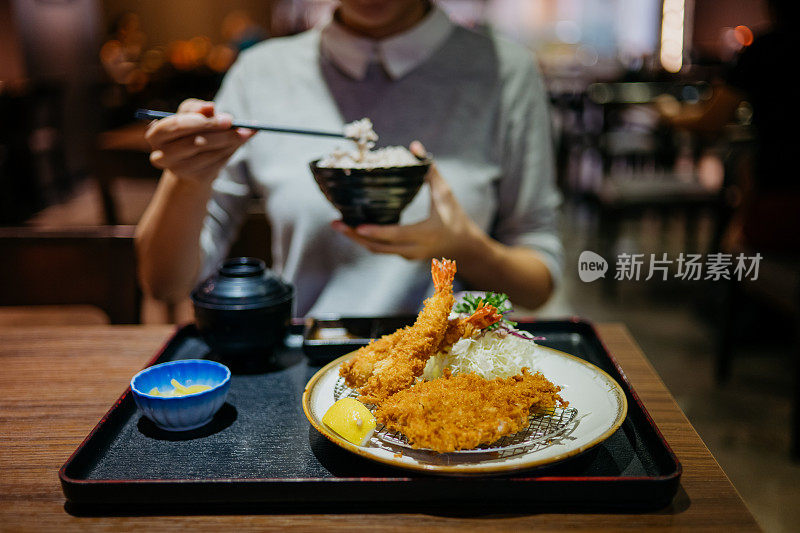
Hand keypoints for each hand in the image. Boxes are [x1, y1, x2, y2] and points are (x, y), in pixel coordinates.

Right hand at [144, 98, 254, 185]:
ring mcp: (178, 170)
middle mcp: (162, 155)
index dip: (203, 122)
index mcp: (156, 135)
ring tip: (244, 133)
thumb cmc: (189, 128)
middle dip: (220, 134)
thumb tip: (210, 107)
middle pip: (194, 143)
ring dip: (230, 143)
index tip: (227, 118)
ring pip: (209, 154)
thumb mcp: (190, 113)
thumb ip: (197, 107)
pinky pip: (217, 164)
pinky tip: (238, 143)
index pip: (177, 126)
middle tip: (240, 127)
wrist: (191, 157)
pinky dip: (230, 152)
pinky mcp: (195, 178)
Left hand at [332, 141, 487, 261]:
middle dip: (355, 236)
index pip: (396, 235)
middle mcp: (414, 249)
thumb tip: (414, 146)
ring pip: (377, 250)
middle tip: (335, 223)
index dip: (377, 231)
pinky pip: (381, 249)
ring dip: (357, 239)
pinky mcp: (403, 255)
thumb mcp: (445, 193)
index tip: (358, 226)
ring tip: (338, 225)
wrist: (464, 246)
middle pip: (379, 247)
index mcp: (425, 234)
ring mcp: (407, 255)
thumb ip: (430, 170)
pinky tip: (353, 227)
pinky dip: (367, 240)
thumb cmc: (454, 216)